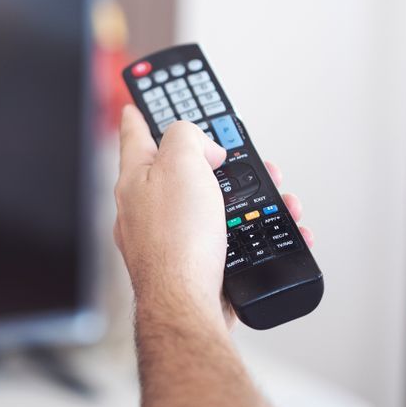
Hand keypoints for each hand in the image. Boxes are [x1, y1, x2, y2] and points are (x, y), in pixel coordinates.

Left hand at [113, 106, 313, 331]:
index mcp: (135, 179)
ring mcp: (167, 238)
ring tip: (272, 196)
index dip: (140, 113)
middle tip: (233, 154)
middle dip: (215, 160)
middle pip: (180, 170)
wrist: (188, 305)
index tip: (138, 102)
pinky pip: (223, 237)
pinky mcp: (191, 264)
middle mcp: (145, 208)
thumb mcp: (180, 163)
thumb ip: (187, 136)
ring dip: (243, 197)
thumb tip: (204, 149)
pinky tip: (269, 232)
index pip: (134, 134)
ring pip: (208, 204)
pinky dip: (249, 230)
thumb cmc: (176, 241)